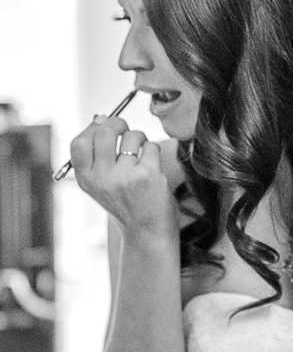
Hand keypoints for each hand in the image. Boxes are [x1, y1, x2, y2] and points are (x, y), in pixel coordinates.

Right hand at [70, 116, 178, 246]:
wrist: (147, 233)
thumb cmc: (127, 205)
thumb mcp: (101, 185)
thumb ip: (96, 156)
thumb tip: (99, 118)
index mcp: (86, 179)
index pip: (79, 142)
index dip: (93, 128)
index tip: (104, 125)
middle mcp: (102, 178)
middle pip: (105, 132)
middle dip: (118, 124)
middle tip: (126, 130)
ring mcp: (125, 176)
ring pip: (132, 137)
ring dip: (140, 139)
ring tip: (142, 154)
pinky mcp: (147, 175)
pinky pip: (151, 147)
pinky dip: (153, 152)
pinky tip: (153, 166)